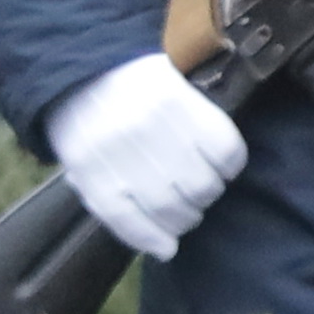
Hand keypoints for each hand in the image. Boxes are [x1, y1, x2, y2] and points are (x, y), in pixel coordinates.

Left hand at [45, 50, 248, 262]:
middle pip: (171, 207)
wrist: (92, 65)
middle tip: (188, 208)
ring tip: (203, 185)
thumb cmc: (87, 125)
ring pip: (202, 185)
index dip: (153, 238)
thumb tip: (164, 248)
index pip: (128, 220)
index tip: (169, 245)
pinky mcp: (186, 101)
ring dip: (209, 194)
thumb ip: (115, 207)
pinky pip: (225, 149)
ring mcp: (156, 123)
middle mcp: (121, 147)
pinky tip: (221, 163)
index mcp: (88, 165)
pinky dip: (230, 165)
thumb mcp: (83, 167)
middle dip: (185, 217)